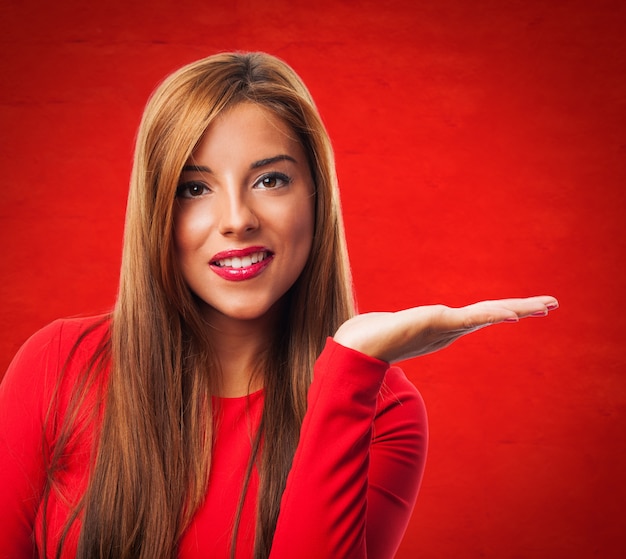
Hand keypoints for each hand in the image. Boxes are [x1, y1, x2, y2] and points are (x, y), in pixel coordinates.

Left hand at [333, 296, 557, 362]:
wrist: (357, 347)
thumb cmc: (368, 338)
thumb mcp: (388, 327)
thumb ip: (390, 328)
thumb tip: (378, 327)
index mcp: (441, 329)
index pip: (476, 317)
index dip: (499, 312)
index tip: (520, 310)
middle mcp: (449, 330)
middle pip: (490, 315)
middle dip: (521, 310)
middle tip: (551, 304)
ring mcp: (446, 327)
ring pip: (489, 314)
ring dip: (519, 309)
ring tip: (547, 305)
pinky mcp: (439, 322)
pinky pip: (473, 317)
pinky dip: (495, 314)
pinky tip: (514, 313)